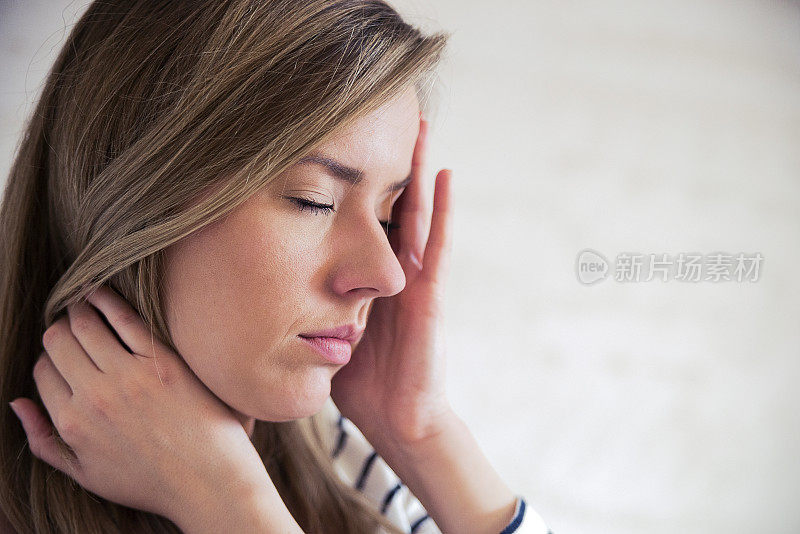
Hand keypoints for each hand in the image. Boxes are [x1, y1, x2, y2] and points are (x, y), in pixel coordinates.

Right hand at [9, 285, 273, 524]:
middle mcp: (94, 397)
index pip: (42, 371)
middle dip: (59, 329)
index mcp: (71, 424)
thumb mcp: (86, 475)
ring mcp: (129, 377)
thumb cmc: (150, 482)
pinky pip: (126, 318)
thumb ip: (44, 441)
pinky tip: (101, 293)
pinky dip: (107, 300)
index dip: (50, 358)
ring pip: (85, 325)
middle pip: (57, 342)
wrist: (209, 483)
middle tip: (71, 321)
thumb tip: (18, 403)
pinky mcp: (163, 363)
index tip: (64, 353)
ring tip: (83, 304)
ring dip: (78, 309)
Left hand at [330, 115, 456, 448]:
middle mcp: (390, 269)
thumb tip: (246, 286)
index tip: (336, 141)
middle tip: (378, 114)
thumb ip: (299, 302)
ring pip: (418, 212)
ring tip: (417, 126)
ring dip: (417, 170)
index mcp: (362, 275)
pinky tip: (442, 174)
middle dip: (386, 161)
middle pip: (390, 203)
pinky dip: (443, 210)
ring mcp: (414, 278)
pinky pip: (438, 245)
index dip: (353, 181)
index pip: (360, 217)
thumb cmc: (359, 379)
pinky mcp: (431, 295)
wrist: (394, 419)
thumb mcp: (319, 329)